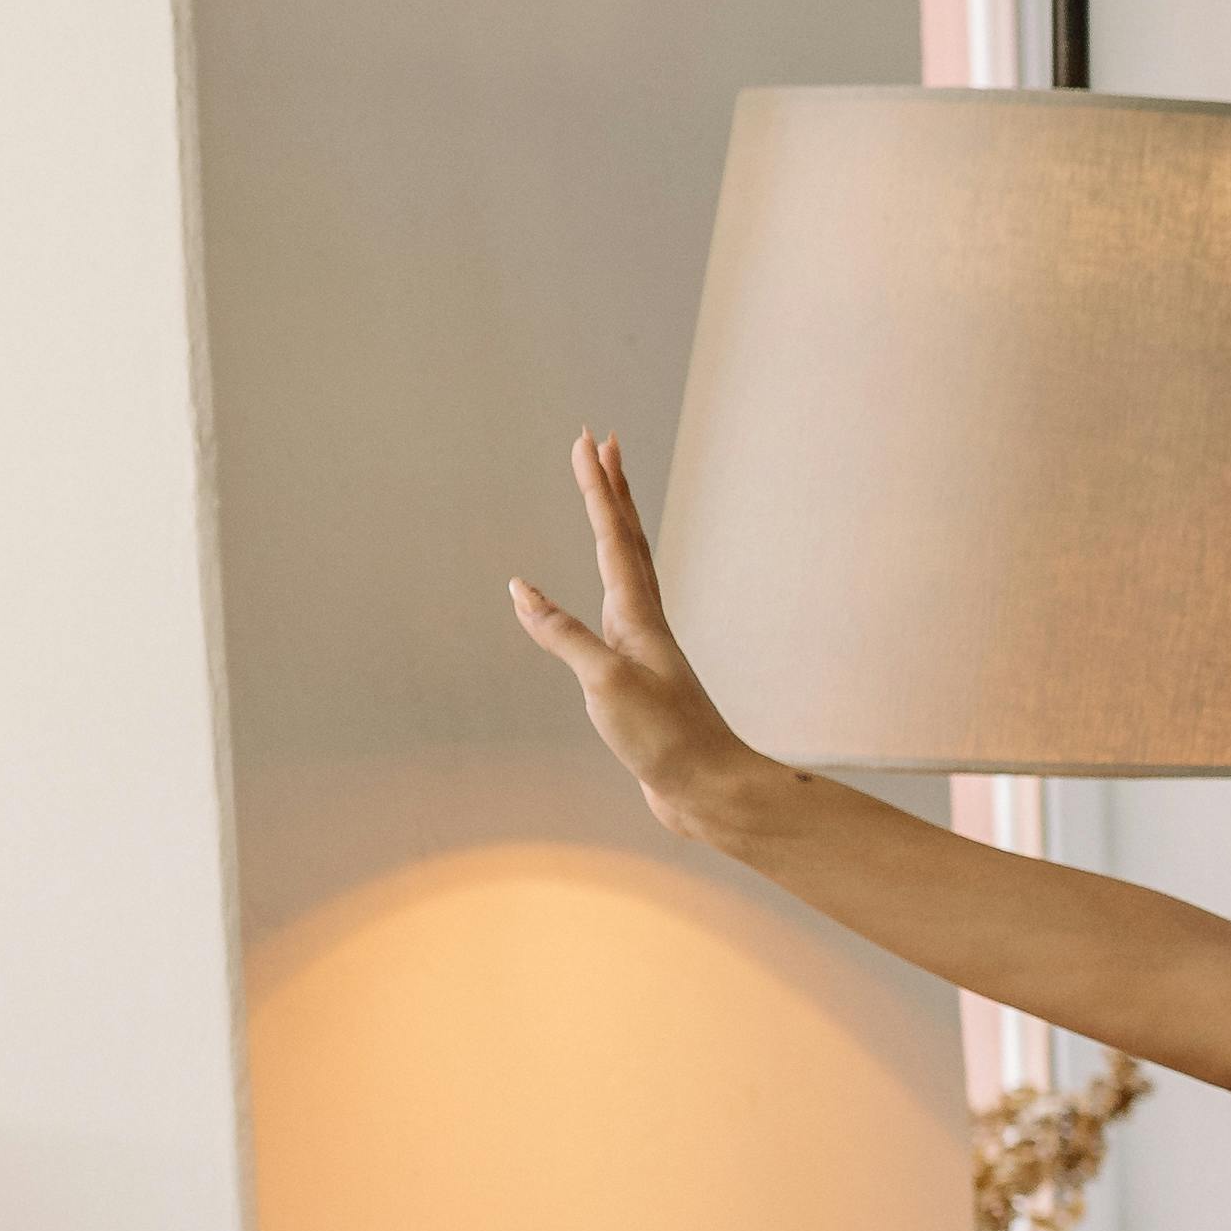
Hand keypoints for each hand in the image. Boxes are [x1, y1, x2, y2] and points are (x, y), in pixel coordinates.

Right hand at [503, 429, 762, 831]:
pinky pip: (613, 618)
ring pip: (628, 574)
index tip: (589, 441)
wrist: (709, 790)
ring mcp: (644, 650)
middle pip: (628, 542)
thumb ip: (562, 633)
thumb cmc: (664, 739)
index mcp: (638, 617)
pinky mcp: (639, 681)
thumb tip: (521, 590)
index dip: (599, 488)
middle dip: (613, 491)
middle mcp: (645, 624)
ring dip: (615, 531)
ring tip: (606, 501)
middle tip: (602, 445)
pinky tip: (589, 604)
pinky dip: (596, 592)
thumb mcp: (603, 682)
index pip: (614, 537)